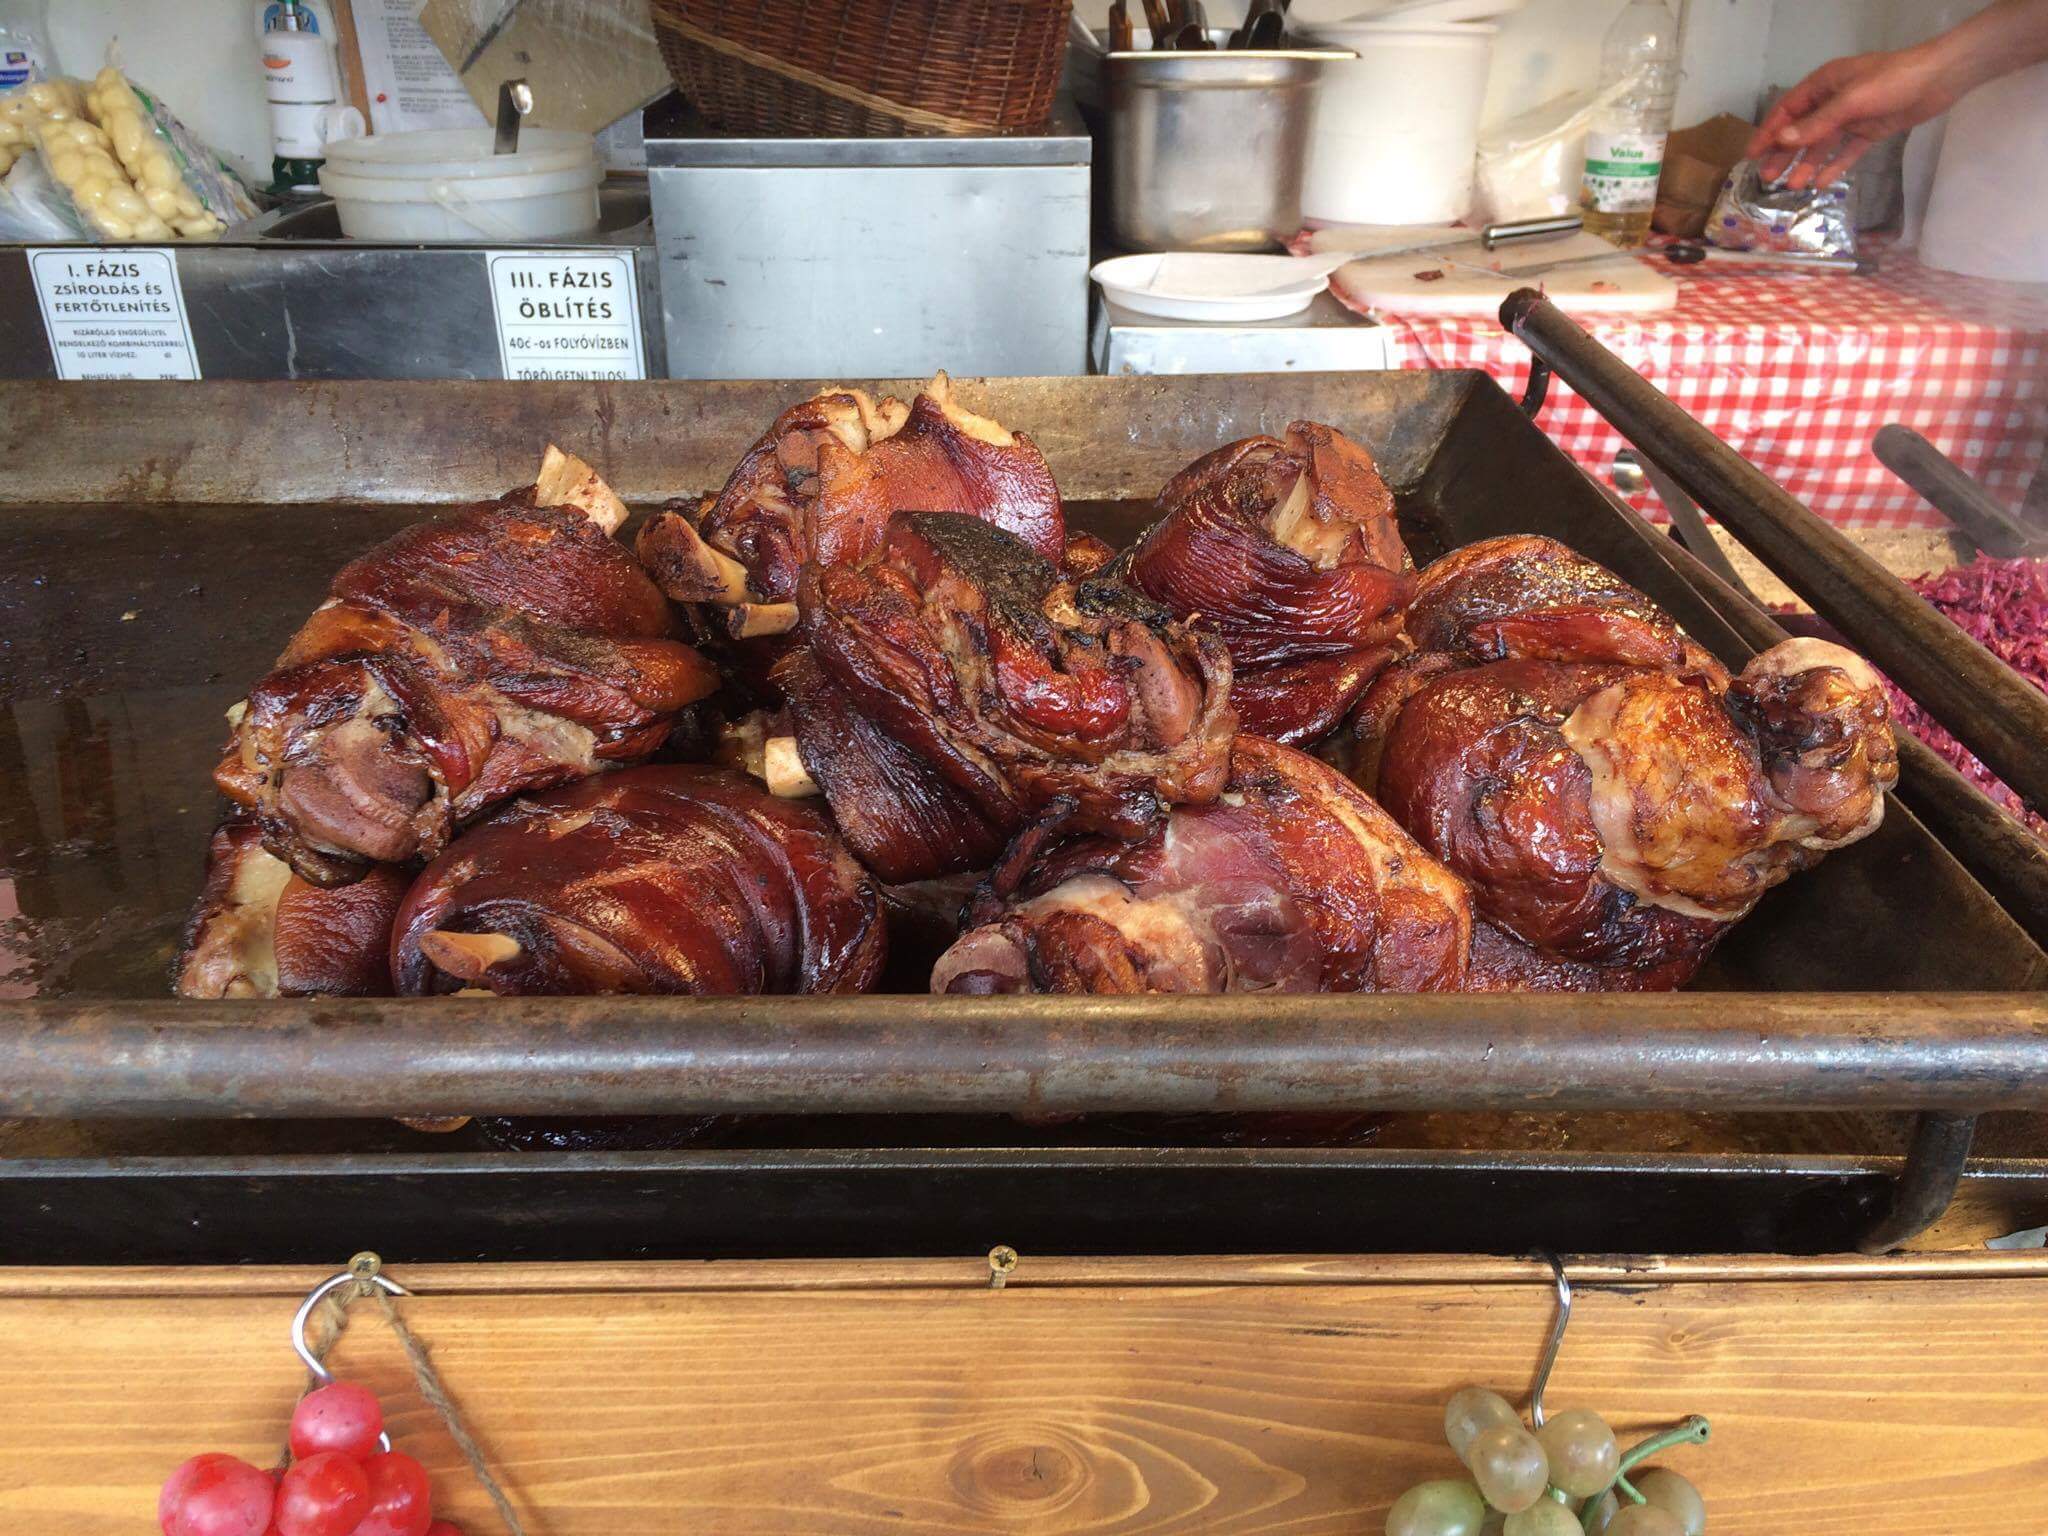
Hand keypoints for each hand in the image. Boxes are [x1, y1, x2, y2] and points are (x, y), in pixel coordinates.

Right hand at [1746, 46, 1962, 187]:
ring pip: (1822, 144)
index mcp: (1824, 84)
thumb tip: (1781, 140)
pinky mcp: (1870, 130)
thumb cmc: (1892, 81)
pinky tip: (1821, 183)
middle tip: (1767, 177)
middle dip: (1784, 153)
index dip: (1769, 132)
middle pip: (1802, 130)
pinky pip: (1846, 151)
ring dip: (1807, 164)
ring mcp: (1852, 116)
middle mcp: (1834, 100)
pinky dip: (1834, 166)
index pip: (1788, 110)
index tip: (1751, 155)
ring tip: (1793, 187)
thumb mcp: (1850, 101)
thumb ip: (1816, 123)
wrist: (1939, 79)